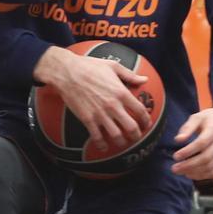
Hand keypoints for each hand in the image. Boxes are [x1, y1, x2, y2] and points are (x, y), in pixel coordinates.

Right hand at [33, 45, 151, 152]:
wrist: (67, 72)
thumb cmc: (89, 66)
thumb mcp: (112, 66)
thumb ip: (130, 75)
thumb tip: (144, 80)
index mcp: (121, 92)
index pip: (140, 111)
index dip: (145, 120)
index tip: (146, 123)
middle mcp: (113, 105)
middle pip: (131, 128)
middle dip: (136, 135)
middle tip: (136, 136)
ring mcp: (100, 114)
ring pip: (116, 136)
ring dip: (121, 142)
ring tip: (122, 142)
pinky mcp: (87, 119)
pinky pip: (97, 137)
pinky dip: (102, 145)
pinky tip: (104, 147)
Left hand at [171, 101, 212, 179]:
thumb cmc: (211, 118)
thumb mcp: (198, 117)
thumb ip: (187, 127)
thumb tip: (178, 140)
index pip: (202, 143)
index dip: (188, 151)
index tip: (175, 156)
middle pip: (206, 158)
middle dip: (189, 165)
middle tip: (174, 168)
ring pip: (211, 167)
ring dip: (195, 172)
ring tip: (181, 172)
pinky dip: (203, 175)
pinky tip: (192, 174)